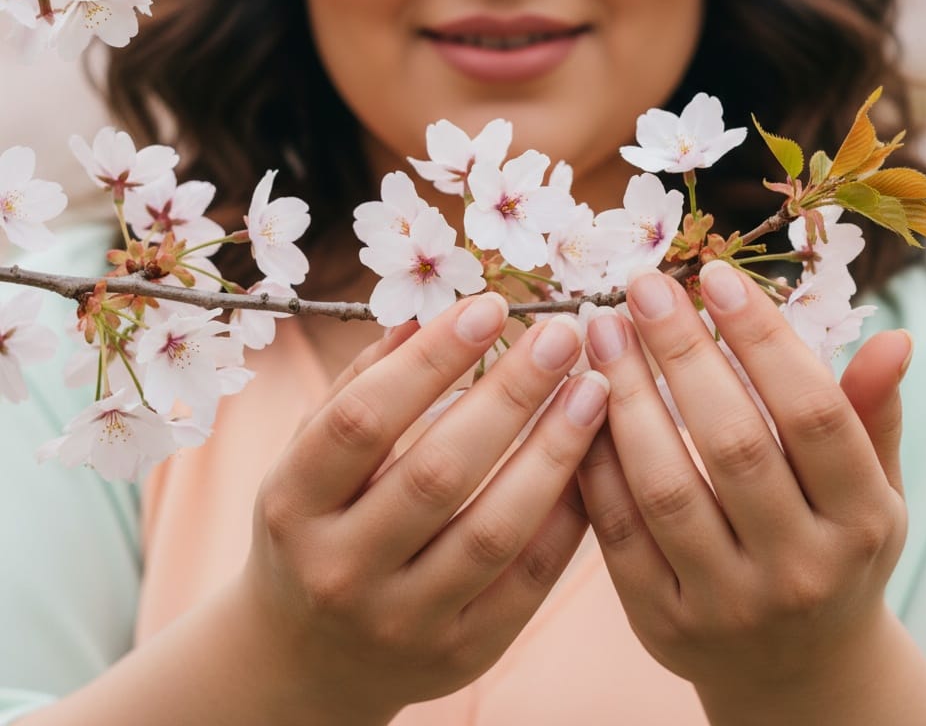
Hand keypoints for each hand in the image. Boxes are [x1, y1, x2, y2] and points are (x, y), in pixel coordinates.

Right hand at [239, 293, 608, 723]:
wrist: (309, 657)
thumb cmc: (316, 526)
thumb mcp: (308, 456)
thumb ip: (360, 384)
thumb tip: (427, 313)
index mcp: (292, 503)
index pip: (364, 419)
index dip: (432, 359)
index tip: (491, 307)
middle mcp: (339, 570)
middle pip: (438, 472)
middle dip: (510, 395)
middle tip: (562, 335)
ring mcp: (401, 622)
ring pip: (493, 530)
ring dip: (553, 451)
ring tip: (594, 389)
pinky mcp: (460, 655)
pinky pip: (528, 581)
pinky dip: (567, 516)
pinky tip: (595, 459)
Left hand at [576, 262, 909, 718]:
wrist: (799, 669)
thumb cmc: (836, 549)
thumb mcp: (873, 489)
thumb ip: (871, 413)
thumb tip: (891, 336)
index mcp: (861, 521)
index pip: (814, 414)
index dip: (764, 339)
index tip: (715, 277)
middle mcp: (799, 567)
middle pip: (733, 442)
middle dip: (681, 352)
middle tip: (643, 286)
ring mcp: (727, 602)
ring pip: (666, 486)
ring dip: (626, 397)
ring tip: (602, 330)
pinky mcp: (662, 623)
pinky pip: (617, 532)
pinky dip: (595, 461)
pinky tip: (579, 400)